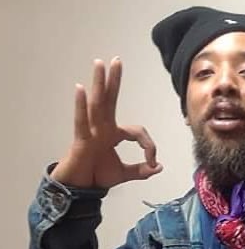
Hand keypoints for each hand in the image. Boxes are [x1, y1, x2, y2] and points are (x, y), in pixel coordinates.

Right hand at [51, 58, 162, 187]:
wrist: (81, 188)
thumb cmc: (98, 176)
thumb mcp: (125, 174)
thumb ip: (142, 171)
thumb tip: (159, 167)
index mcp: (114, 134)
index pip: (138, 132)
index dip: (149, 146)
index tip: (152, 161)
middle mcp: (103, 128)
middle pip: (111, 101)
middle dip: (115, 82)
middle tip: (117, 61)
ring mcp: (92, 131)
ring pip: (97, 105)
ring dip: (99, 84)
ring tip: (100, 64)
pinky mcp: (81, 139)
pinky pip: (81, 120)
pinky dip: (80, 106)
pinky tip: (80, 89)